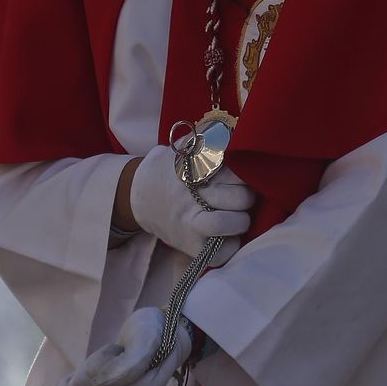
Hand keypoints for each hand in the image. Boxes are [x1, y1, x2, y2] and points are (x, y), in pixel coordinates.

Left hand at [57, 308, 192, 385]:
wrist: (164, 339)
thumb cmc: (155, 333)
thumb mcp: (146, 337)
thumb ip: (129, 362)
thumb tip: (99, 384)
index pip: (95, 381)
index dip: (98, 360)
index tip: (117, 349)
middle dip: (87, 367)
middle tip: (110, 356)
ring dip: (80, 377)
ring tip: (102, 365)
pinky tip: (76, 380)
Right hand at [126, 146, 252, 264]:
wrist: (139, 195)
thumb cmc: (173, 169)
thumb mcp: (187, 147)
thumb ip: (211, 139)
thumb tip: (236, 133)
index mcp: (197, 170)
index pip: (235, 172)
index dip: (244, 175)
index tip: (240, 177)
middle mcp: (194, 196)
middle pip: (241, 198)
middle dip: (247, 197)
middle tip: (241, 197)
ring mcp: (191, 223)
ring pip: (233, 223)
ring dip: (242, 220)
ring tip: (237, 217)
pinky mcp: (190, 245)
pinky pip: (223, 252)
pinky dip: (231, 245)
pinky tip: (227, 235)